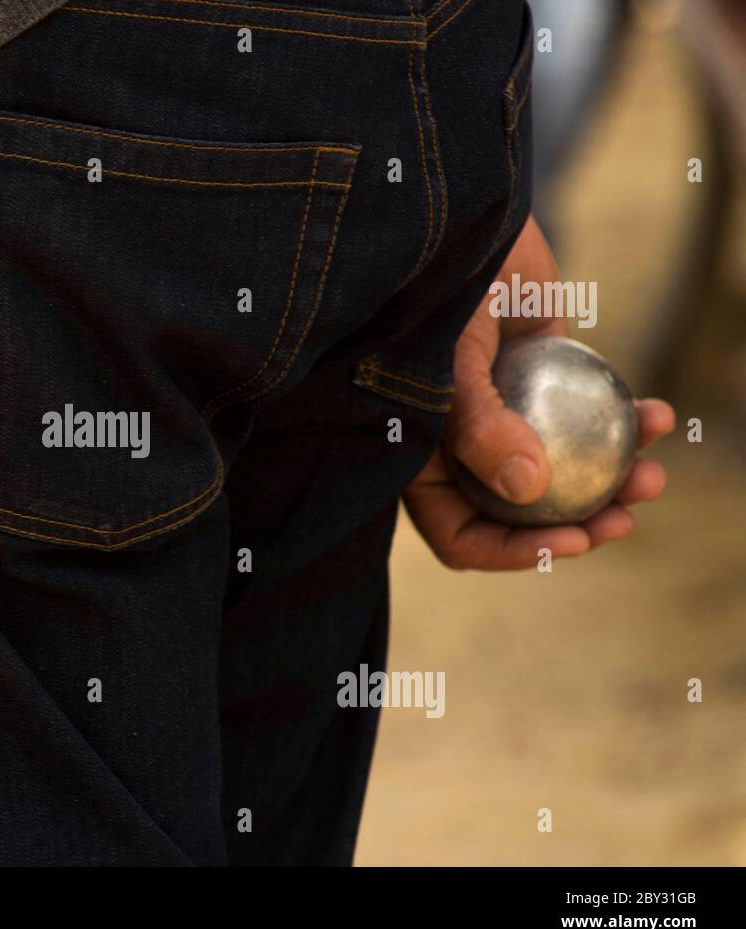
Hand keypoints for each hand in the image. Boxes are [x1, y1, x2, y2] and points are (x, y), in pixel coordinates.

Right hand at [404, 217, 673, 569]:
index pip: (462, 534)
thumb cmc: (438, 297)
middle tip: (623, 518)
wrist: (466, 227)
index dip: (514, 551)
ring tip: (653, 476)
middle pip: (522, 515)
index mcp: (422, 464)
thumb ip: (481, 430)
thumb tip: (530, 492)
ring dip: (613, 481)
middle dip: (578, 523)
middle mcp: (463, 452)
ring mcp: (508, 419)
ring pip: (565, 472)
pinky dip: (625, 421)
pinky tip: (656, 415)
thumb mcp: (449, 365)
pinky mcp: (548, 381)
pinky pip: (591, 418)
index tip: (573, 540)